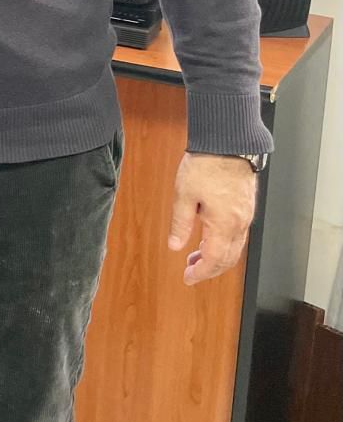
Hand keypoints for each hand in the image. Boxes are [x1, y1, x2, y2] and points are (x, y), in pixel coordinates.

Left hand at [167, 152, 256, 285]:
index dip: (201, 272)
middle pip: (228, 258)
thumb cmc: (206, 164)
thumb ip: (180, 223)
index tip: (188, 278)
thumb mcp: (184, 194)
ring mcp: (246, 216)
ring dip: (217, 257)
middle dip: (210, 269)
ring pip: (235, 248)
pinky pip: (238, 235)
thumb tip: (175, 245)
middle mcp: (239, 224)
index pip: (215, 259)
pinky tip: (211, 239)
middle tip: (191, 271)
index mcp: (224, 224)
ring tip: (197, 256)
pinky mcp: (246, 207)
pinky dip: (225, 244)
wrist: (228, 143)